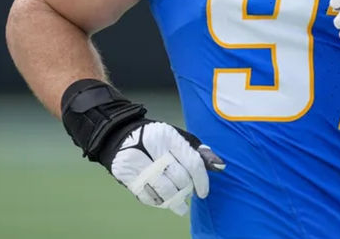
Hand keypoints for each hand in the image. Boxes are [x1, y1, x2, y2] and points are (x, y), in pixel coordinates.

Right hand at [103, 121, 225, 215]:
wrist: (119, 135)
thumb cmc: (156, 138)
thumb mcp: (178, 137)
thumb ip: (199, 152)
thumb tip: (220, 167)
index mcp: (168, 136)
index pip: (192, 162)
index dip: (201, 180)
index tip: (203, 192)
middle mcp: (152, 148)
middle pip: (179, 179)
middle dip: (187, 189)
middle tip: (189, 193)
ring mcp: (137, 163)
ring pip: (164, 191)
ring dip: (175, 201)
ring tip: (180, 204)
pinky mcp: (126, 176)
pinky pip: (148, 197)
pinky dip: (159, 202)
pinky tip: (164, 201)